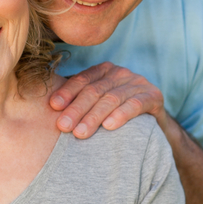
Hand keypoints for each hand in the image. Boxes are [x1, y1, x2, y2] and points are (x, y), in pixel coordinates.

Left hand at [50, 62, 165, 138]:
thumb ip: (77, 103)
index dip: (67, 92)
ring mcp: (138, 82)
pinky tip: (109, 126)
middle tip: (63, 126)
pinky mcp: (153, 95)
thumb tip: (47, 110)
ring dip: (94, 116)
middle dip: (77, 109)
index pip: (82, 79)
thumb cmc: (117, 115)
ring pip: (111, 98)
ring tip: (80, 133)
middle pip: (94, 90)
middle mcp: (120, 73)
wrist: (155, 127)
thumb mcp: (97, 105)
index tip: (53, 107)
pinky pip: (135, 104)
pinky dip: (121, 115)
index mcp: (103, 71)